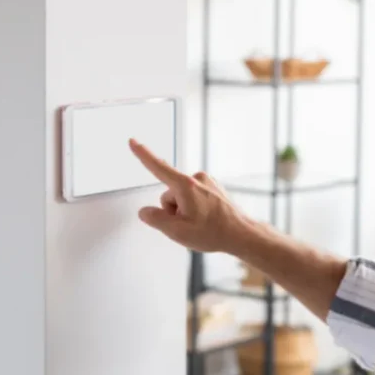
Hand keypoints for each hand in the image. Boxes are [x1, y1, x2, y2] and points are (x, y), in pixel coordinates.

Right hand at [128, 138, 252, 253]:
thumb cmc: (213, 232)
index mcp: (185, 186)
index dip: (142, 154)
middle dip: (173, 210)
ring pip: (182, 196)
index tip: (132, 141)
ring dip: (185, 210)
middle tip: (190, 225)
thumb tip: (145, 211)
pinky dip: (195, 208)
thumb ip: (156, 219)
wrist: (242, 234)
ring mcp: (206, 182)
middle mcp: (196, 178)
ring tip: (201, 224)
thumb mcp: (177, 232)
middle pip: (169, 194)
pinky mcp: (213, 187)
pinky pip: (193, 196)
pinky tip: (207, 219)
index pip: (157, 167)